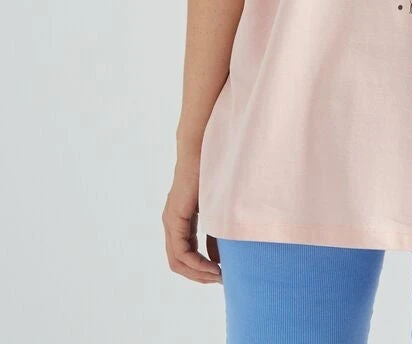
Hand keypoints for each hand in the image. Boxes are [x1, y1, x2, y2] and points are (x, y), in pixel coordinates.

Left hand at [162, 154, 221, 283]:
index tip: (222, 275)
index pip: (184, 257)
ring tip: (218, 276)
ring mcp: (171, 221)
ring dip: (198, 273)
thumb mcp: (217, 211)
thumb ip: (215, 233)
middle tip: (221, 280)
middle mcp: (171, 224)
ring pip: (177, 261)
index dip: (201, 270)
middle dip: (200, 276)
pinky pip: (180, 250)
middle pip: (178, 264)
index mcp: (180, 222)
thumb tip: (218, 259)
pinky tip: (212, 265)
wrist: (202, 149)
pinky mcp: (174, 217)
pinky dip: (195, 262)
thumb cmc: (213, 172)